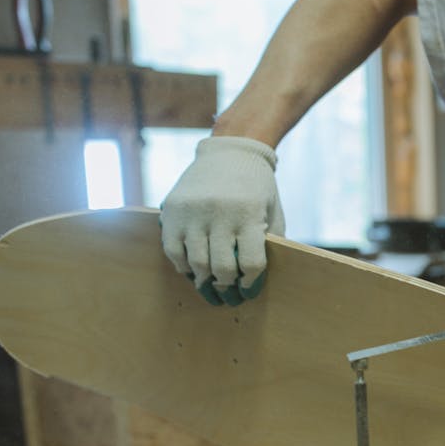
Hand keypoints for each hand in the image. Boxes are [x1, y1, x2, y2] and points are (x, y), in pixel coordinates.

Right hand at [160, 136, 285, 306]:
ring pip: (195, 262)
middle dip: (227, 286)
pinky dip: (182, 264)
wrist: (231, 152)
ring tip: (211, 283)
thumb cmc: (258, 188)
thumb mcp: (272, 212)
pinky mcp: (172, 210)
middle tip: (229, 293)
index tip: (248, 288)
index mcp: (250, 214)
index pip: (251, 263)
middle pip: (221, 267)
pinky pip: (172, 249)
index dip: (251, 283)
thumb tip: (255, 280)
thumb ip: (269, 243)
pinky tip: (192, 268)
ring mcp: (193, 211)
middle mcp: (220, 213)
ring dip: (204, 279)